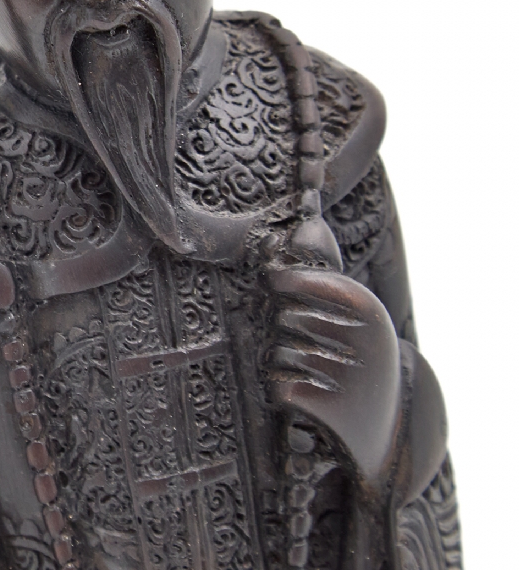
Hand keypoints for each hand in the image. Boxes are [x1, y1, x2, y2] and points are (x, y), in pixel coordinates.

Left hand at [267, 267, 400, 487]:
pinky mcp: (330, 407)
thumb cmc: (356, 354)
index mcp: (364, 306)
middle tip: (305, 343)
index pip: (296, 280)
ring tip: (310, 373)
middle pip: (282, 318)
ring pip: (277, 353)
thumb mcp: (352, 314)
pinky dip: (283, 393)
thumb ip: (317, 279)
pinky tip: (307, 398)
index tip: (275, 284)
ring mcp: (346, 372)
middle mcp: (358, 335)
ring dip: (281, 364)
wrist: (387, 426)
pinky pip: (278, 387)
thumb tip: (281, 236)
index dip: (279, 281)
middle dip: (282, 331)